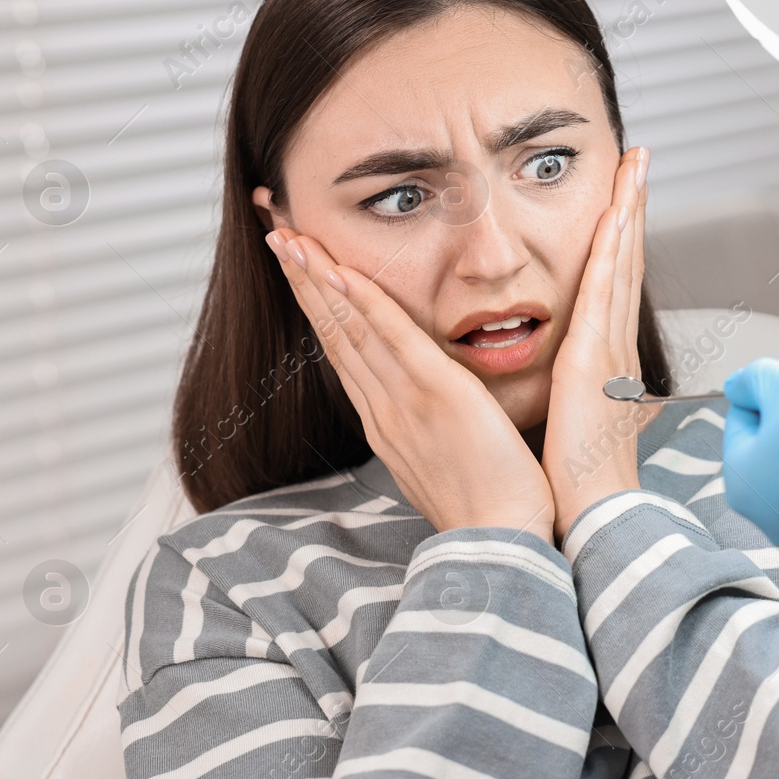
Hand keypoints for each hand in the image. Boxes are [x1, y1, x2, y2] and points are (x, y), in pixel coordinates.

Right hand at [267, 228, 554, 542]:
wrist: (503, 544)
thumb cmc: (490, 508)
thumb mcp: (448, 461)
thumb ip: (432, 429)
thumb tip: (433, 414)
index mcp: (387, 423)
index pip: (344, 352)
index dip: (318, 307)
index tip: (299, 269)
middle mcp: (383, 409)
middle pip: (333, 333)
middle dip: (302, 282)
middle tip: (275, 234)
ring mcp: (404, 402)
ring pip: (350, 329)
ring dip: (318, 278)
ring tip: (289, 236)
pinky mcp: (438, 396)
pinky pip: (392, 340)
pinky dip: (363, 303)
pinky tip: (339, 271)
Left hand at [542, 146, 652, 539]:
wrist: (591, 515)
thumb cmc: (577, 483)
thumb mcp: (574, 427)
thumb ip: (575, 399)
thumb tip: (571, 392)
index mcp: (607, 364)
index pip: (614, 286)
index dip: (622, 240)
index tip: (622, 201)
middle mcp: (616, 348)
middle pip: (627, 261)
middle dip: (633, 207)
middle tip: (638, 159)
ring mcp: (610, 348)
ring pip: (622, 262)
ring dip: (629, 209)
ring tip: (635, 164)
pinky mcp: (595, 355)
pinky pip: (605, 287)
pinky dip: (614, 246)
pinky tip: (617, 211)